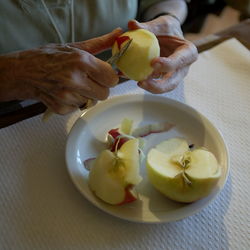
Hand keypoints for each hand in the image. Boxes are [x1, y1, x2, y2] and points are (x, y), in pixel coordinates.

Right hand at [0, 28, 121, 113]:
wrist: (24, 72)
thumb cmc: (49, 57)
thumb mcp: (74, 47)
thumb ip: (99, 43)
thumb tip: (118, 34)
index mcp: (81, 61)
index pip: (111, 79)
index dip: (108, 78)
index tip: (102, 75)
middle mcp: (74, 79)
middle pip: (104, 94)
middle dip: (98, 88)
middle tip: (87, 81)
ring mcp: (66, 96)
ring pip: (91, 101)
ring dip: (85, 95)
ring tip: (72, 85)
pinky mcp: (61, 108)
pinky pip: (79, 108)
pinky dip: (74, 102)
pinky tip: (65, 93)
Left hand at [128, 16, 197, 92]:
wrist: (166, 37)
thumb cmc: (167, 30)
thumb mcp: (161, 24)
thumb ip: (149, 26)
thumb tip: (132, 24)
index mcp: (188, 53)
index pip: (180, 61)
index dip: (167, 64)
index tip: (153, 63)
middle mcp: (182, 69)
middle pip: (172, 82)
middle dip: (158, 86)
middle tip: (142, 82)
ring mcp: (171, 76)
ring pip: (163, 88)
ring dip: (149, 87)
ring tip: (137, 82)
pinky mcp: (160, 79)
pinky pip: (152, 83)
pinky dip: (141, 81)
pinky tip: (128, 76)